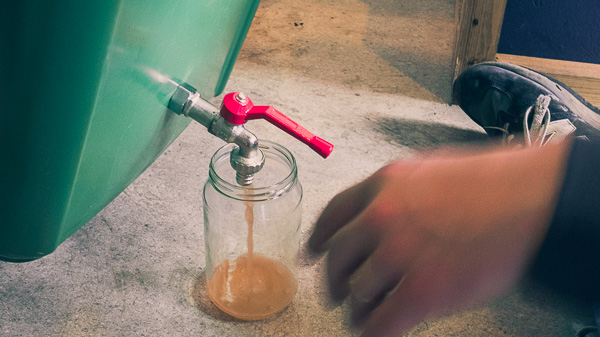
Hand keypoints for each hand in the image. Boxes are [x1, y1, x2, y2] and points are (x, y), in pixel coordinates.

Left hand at [308, 141, 570, 336]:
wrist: (532, 200)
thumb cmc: (491, 184)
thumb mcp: (430, 170)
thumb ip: (397, 192)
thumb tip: (379, 214)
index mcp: (383, 185)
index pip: (333, 214)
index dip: (318, 238)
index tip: (312, 253)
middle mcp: (382, 217)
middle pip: (338, 257)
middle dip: (334, 279)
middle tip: (336, 292)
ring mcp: (399, 254)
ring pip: (358, 291)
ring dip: (356, 307)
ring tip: (360, 315)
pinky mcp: (422, 291)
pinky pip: (380, 321)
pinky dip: (372, 330)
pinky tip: (374, 330)